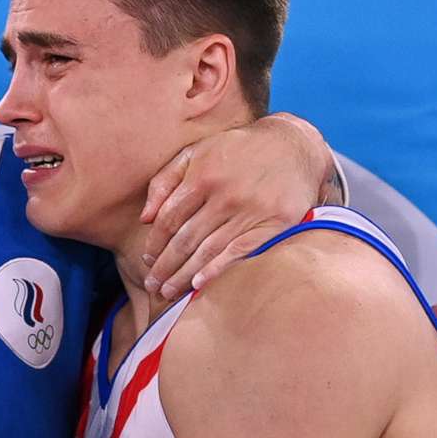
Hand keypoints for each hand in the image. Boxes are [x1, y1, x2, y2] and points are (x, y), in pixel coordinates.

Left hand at [142, 113, 335, 297]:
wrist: (292, 145)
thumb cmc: (236, 151)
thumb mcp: (196, 153)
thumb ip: (165, 181)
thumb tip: (144, 218)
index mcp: (202, 176)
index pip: (169, 219)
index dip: (155, 243)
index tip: (147, 260)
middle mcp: (224, 195)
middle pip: (185, 239)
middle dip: (165, 266)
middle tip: (152, 285)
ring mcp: (250, 210)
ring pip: (208, 250)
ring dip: (184, 275)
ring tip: (169, 292)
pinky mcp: (273, 223)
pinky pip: (239, 251)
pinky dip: (217, 270)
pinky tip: (199, 285)